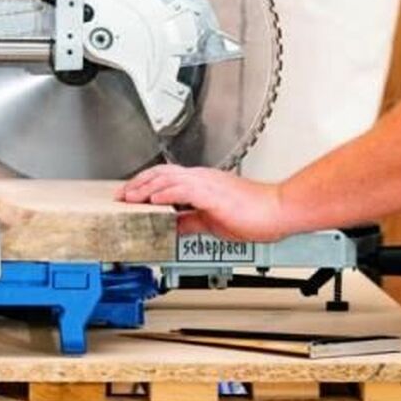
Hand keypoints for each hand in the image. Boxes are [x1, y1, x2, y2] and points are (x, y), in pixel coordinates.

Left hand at [118, 165, 288, 241]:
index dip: (145, 185)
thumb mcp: (214, 221)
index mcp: (202, 184)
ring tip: (130, 197)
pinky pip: (184, 190)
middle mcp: (202, 179)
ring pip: (169, 178)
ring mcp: (207, 184)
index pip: (166, 178)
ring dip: (146, 187)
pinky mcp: (214, 193)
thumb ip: (192, 221)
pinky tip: (155, 199)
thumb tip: (175, 226)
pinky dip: (167, 193)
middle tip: (121, 196)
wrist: (279, 211)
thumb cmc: (256, 215)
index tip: (130, 196)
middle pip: (162, 174)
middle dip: (138, 184)